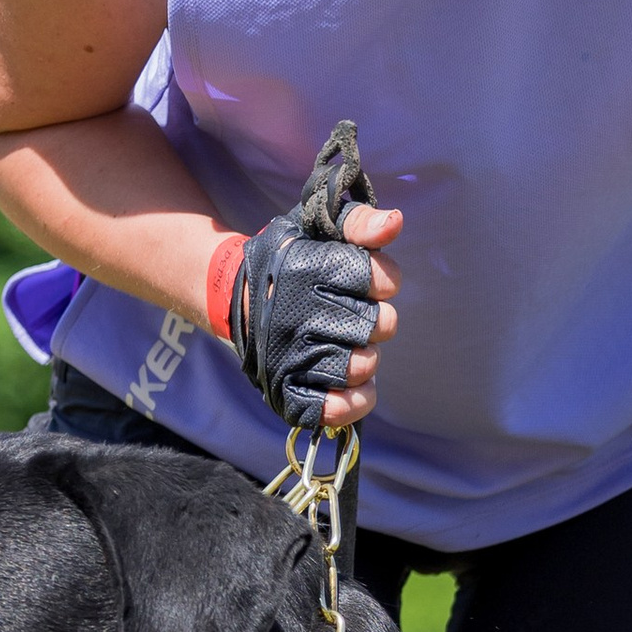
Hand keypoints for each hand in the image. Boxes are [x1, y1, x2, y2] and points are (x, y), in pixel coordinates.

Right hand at [225, 123, 403, 432]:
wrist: (236, 295)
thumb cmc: (291, 259)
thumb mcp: (319, 229)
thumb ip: (360, 222)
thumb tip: (395, 223)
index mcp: (304, 268)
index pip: (375, 278)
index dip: (384, 280)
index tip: (375, 281)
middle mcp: (295, 313)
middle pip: (375, 326)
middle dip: (377, 320)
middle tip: (359, 315)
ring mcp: (290, 355)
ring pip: (359, 366)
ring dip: (368, 358)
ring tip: (354, 347)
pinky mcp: (286, 390)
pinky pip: (331, 409)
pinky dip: (354, 402)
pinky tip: (359, 387)